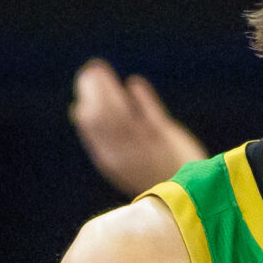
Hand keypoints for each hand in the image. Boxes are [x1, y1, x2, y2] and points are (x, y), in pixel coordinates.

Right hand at [70, 60, 206, 196]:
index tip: (84, 82)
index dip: (86, 101)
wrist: (185, 194)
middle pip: (105, 115)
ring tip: (102, 69)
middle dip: (96, 90)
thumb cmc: (149, 170)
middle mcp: (124, 152)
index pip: (91, 125)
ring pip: (122, 112)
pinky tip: (135, 83)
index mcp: (109, 159)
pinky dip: (142, 97)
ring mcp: (145, 145)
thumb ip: (101, 134)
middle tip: (91, 69)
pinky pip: (150, 113)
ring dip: (110, 88)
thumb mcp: (119, 156)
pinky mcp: (165, 137)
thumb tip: (77, 108)